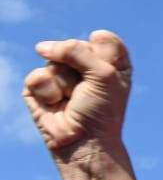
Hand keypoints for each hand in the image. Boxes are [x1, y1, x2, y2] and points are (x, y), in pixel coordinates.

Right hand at [22, 31, 131, 162]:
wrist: (85, 141)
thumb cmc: (102, 110)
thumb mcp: (103, 74)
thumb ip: (75, 50)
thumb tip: (40, 48)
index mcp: (109, 61)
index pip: (100, 38)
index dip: (102, 56)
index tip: (108, 78)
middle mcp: (84, 65)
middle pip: (74, 46)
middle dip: (81, 69)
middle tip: (88, 91)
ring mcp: (60, 75)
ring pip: (53, 61)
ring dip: (65, 83)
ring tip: (72, 99)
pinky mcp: (39, 87)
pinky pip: (37, 76)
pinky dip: (48, 92)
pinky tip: (57, 105)